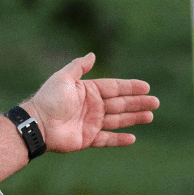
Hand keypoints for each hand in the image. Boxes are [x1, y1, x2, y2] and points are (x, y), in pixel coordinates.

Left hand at [24, 54, 158, 152]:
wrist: (38, 124)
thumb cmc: (49, 99)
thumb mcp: (64, 78)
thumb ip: (79, 66)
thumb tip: (92, 55)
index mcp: (88, 91)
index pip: (114, 88)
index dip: (130, 87)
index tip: (146, 87)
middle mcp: (92, 107)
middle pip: (120, 104)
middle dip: (138, 103)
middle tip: (156, 102)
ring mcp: (91, 123)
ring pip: (118, 120)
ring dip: (134, 118)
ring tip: (150, 116)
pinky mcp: (87, 138)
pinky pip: (107, 139)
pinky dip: (119, 139)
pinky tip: (133, 138)